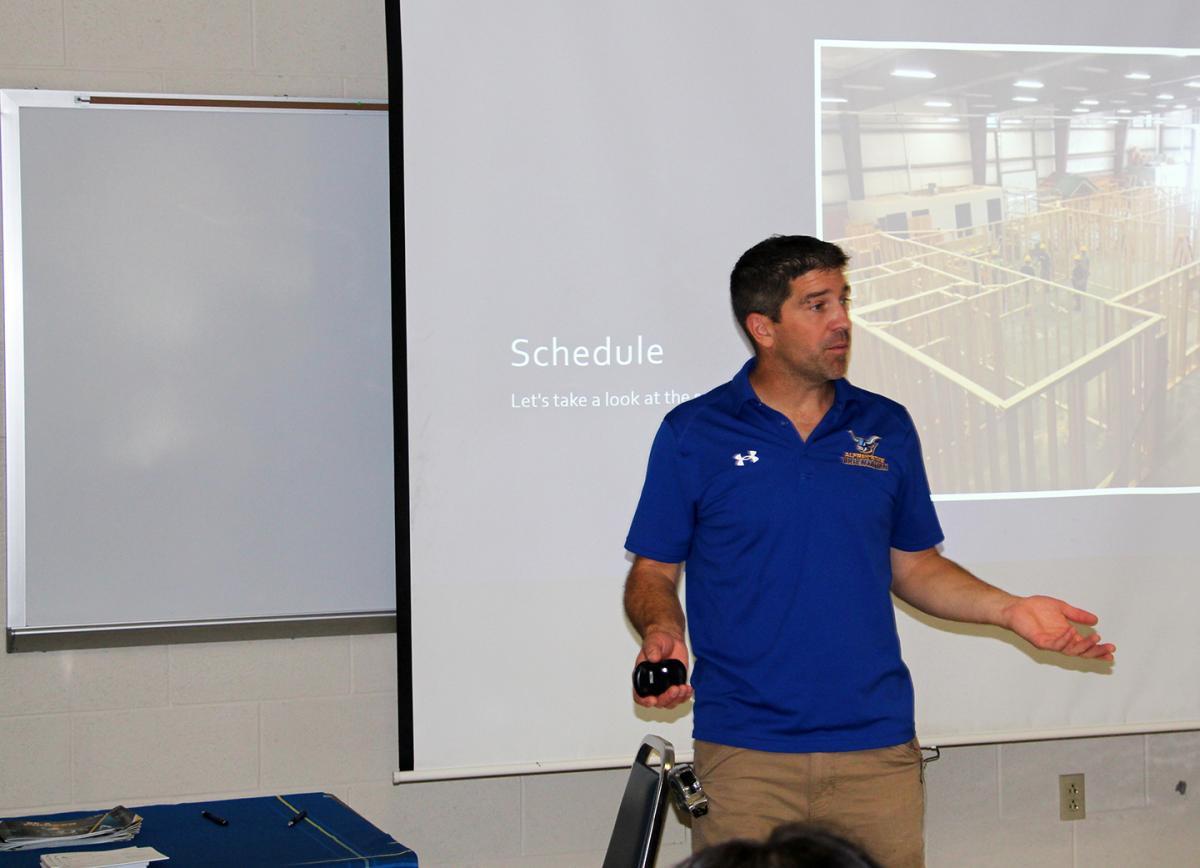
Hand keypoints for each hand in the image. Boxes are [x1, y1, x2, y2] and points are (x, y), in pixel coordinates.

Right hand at [633, 630, 693, 708]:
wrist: (671, 639)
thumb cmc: (658, 640)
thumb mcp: (653, 642)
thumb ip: (652, 649)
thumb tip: (653, 658)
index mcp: (643, 677)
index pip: (639, 696)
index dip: (644, 701)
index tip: (652, 700)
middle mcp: (653, 685)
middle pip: (658, 702)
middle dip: (666, 698)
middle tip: (674, 689)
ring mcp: (665, 686)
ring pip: (670, 702)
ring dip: (677, 698)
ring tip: (683, 688)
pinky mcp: (676, 684)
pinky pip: (680, 697)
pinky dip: (685, 696)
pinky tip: (688, 689)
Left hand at [1001, 596, 1115, 661]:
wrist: (1017, 606)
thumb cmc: (1036, 607)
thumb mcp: (1062, 608)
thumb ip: (1077, 615)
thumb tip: (1096, 620)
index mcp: (1067, 635)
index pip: (1085, 646)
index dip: (1098, 649)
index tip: (1112, 650)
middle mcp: (1061, 641)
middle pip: (1081, 652)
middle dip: (1096, 651)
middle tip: (1109, 648)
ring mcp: (1051, 643)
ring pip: (1070, 650)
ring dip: (1083, 645)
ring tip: (1094, 638)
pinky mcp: (1040, 642)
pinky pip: (1055, 644)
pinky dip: (1065, 639)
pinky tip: (1072, 632)